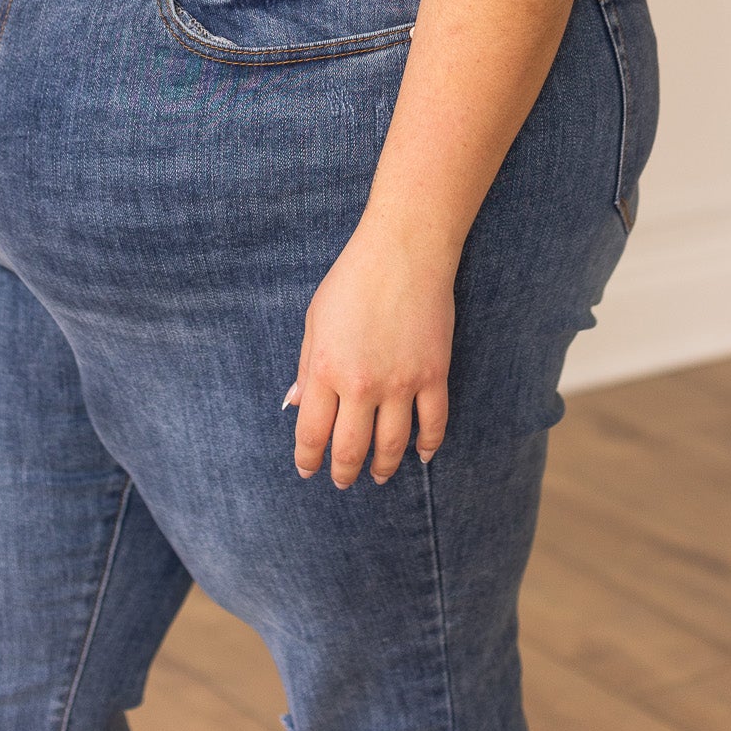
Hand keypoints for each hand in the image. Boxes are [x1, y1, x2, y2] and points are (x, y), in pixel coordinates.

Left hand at [285, 217, 456, 487]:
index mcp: (325, 369)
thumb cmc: (353, 279)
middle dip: (343, 472)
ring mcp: (401, 382)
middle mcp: (361, 384)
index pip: (312, 433)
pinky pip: (433, 424)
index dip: (308, 459)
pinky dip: (428, 445)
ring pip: (392, 446)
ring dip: (383, 467)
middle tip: (342, 481)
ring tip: (378, 475)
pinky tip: (421, 454)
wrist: (404, 250)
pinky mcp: (434, 374)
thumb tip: (296, 405)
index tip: (308, 469)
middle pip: (351, 449)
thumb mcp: (315, 319)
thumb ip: (306, 367)